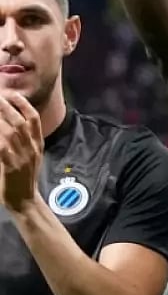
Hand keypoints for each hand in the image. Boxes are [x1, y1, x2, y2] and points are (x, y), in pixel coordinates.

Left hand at [0, 93, 42, 212]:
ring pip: (12, 131)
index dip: (23, 104)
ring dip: (1, 118)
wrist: (26, 200)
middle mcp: (32, 148)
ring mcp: (22, 157)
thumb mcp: (32, 156)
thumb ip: (26, 141)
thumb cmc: (25, 178)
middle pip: (21, 121)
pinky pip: (3, 148)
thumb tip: (14, 125)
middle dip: (9, 106)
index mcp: (38, 144)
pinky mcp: (11, 166)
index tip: (12, 94)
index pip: (34, 119)